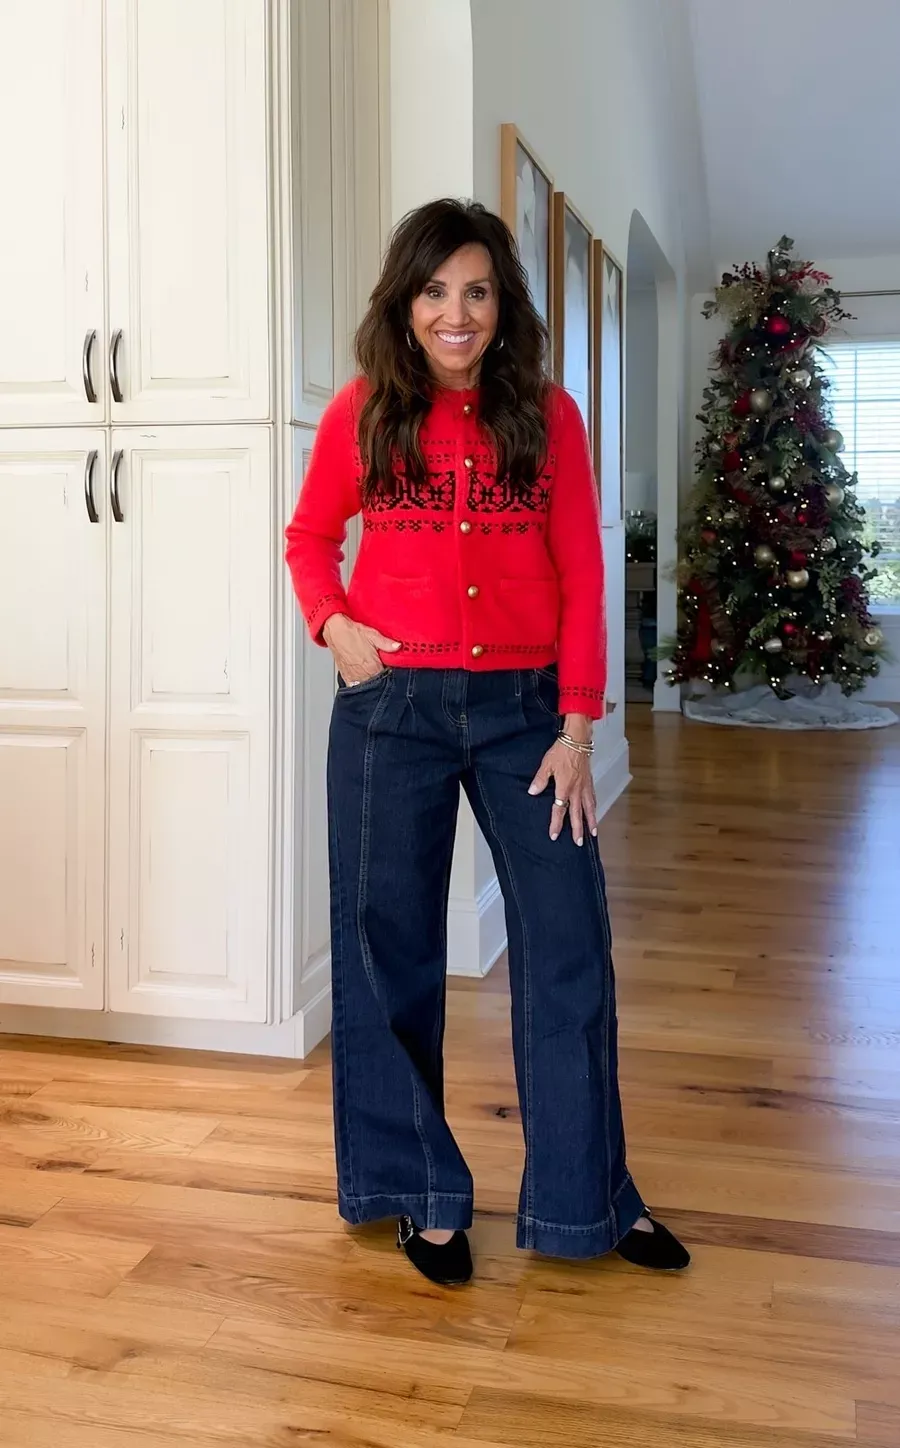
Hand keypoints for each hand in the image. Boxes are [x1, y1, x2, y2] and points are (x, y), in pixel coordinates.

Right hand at [323, 614, 399, 683]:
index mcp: (372, 666)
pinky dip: (360, 681)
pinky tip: (362, 673)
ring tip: (370, 669)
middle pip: (377, 681)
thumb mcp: (373, 635)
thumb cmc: (351, 632)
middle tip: (380, 666)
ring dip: (370, 679)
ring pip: (366, 685)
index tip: (390, 666)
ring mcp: (353, 677)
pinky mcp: (346, 677)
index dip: (390, 671)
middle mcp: (362, 674)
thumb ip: (387, 643)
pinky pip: (355, 685)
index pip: (387, 676)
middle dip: (380, 675)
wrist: (334, 631)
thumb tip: (397, 646)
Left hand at [527, 716, 596, 845]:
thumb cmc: (562, 750)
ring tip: (593, 833)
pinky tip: (594, 812)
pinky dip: (594, 807)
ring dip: (591, 821)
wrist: (577, 740)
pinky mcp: (589, 781)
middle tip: (578, 842)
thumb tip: (532, 791)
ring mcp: (585, 786)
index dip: (557, 824)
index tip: (555, 835)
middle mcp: (577, 790)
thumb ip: (540, 780)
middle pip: (577, 814)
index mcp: (565, 788)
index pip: (560, 810)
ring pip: (589, 808)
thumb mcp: (546, 764)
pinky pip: (593, 798)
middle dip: (578, 829)